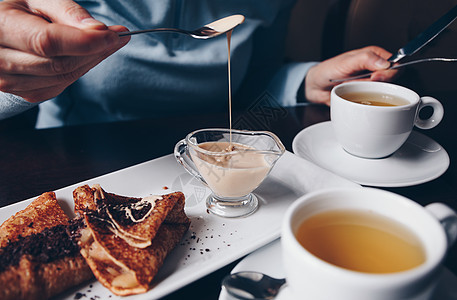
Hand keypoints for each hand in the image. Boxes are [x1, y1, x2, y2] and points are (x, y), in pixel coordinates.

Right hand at [0, 0, 129, 102]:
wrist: (1, 30)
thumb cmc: (20, 10)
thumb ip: (67, 12)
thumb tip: (97, 30)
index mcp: (0, 27)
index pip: (47, 42)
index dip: (84, 41)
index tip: (112, 35)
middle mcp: (0, 59)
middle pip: (60, 63)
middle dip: (95, 50)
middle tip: (118, 36)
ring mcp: (9, 81)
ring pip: (64, 77)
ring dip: (91, 61)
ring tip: (105, 42)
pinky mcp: (25, 93)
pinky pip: (62, 85)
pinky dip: (80, 70)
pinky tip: (86, 55)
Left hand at [304, 46, 397, 105]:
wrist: (316, 86)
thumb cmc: (328, 70)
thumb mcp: (346, 62)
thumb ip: (365, 59)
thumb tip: (384, 63)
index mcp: (374, 56)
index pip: (395, 63)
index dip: (389, 71)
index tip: (375, 76)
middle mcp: (375, 68)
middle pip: (392, 78)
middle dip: (378, 83)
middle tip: (364, 82)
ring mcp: (371, 82)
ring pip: (383, 90)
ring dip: (370, 91)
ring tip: (355, 87)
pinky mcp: (366, 94)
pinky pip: (374, 100)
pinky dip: (366, 100)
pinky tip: (355, 96)